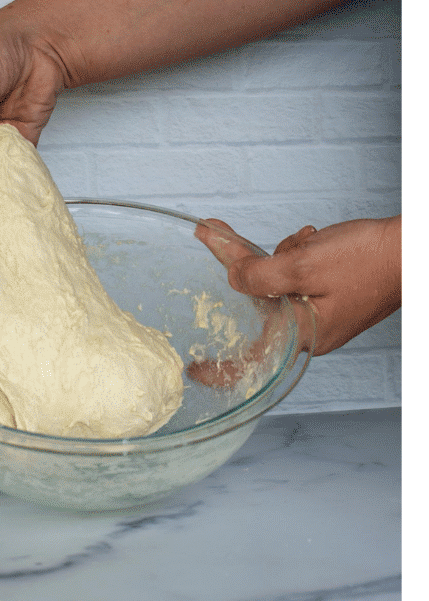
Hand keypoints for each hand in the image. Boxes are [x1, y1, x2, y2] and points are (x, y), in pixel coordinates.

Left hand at [195, 215, 400, 356]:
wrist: (411, 251)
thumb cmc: (367, 261)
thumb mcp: (302, 265)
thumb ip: (260, 276)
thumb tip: (234, 279)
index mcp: (305, 334)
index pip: (254, 357)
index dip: (222, 365)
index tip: (194, 369)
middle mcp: (311, 329)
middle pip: (258, 300)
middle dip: (244, 264)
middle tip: (215, 231)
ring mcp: (321, 312)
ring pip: (277, 282)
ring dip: (281, 254)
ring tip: (307, 239)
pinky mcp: (329, 295)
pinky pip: (298, 275)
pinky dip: (299, 254)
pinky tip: (314, 240)